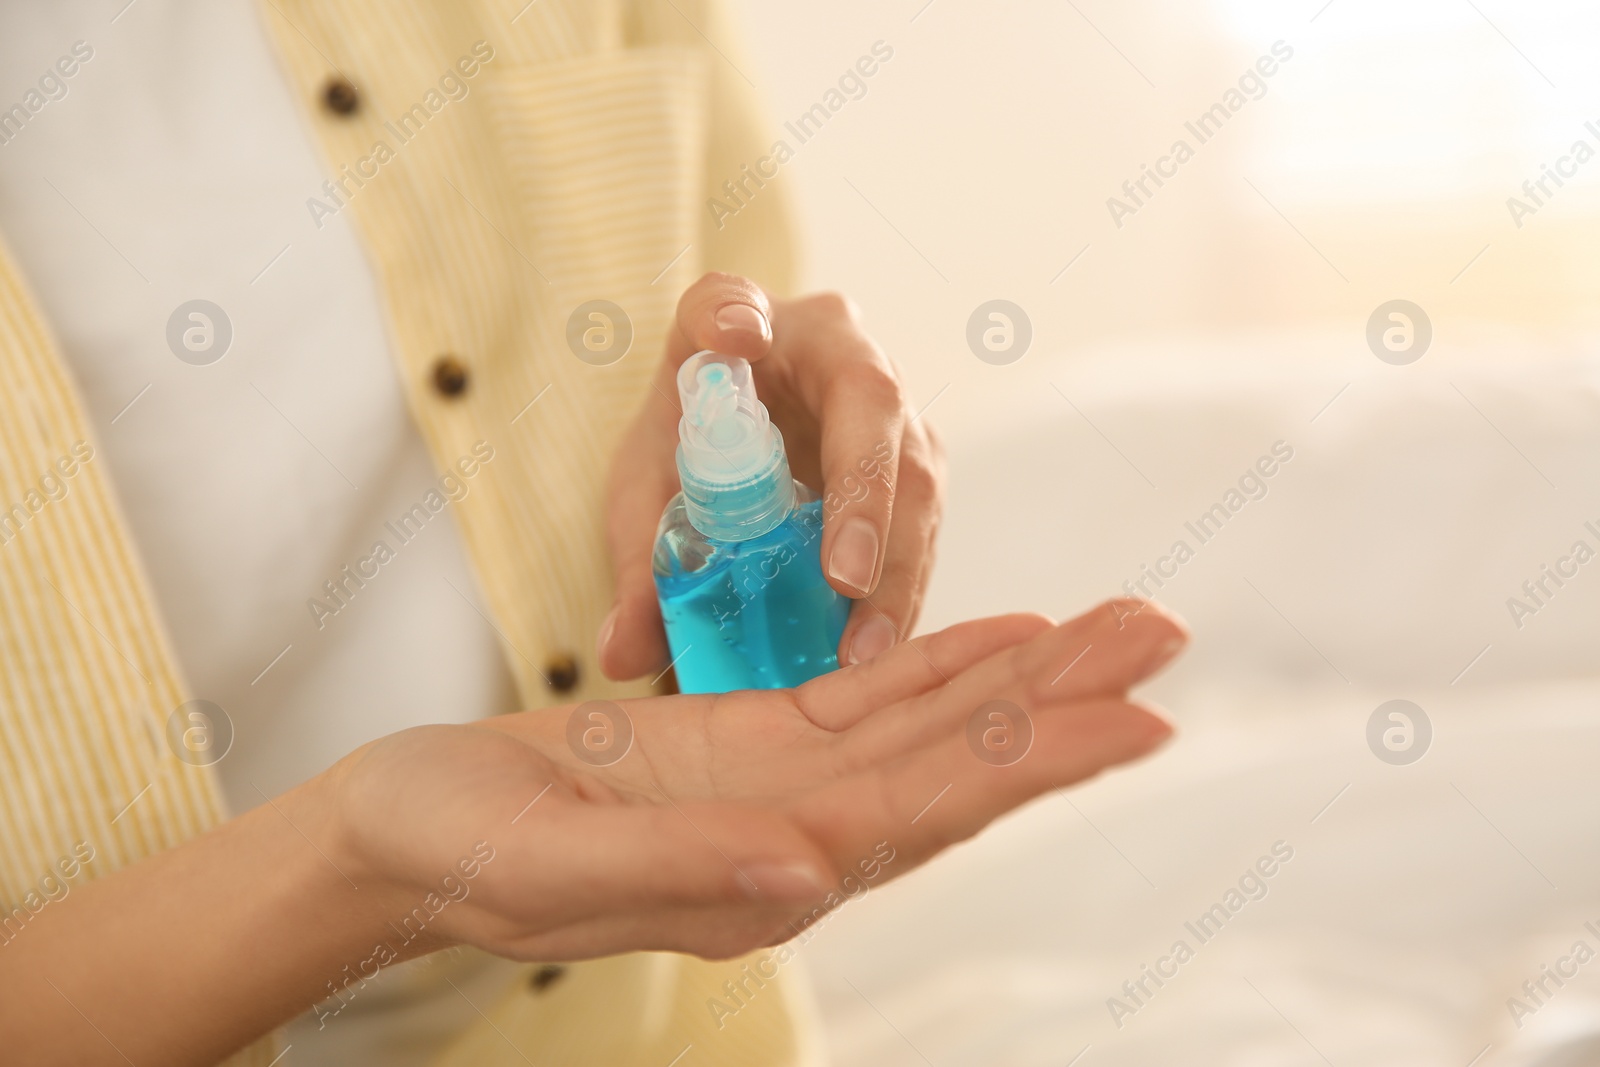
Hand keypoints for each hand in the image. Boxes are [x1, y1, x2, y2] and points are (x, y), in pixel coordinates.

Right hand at [331, 600, 1184, 960]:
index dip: (1032, 762)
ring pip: (925, 721)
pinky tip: (996, 636)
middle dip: (1066, 703)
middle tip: (1164, 638)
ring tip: (1115, 625)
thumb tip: (818, 869)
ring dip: (1023, 673)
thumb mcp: (550, 869)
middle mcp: (797, 835)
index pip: (926, 811)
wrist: (398, 838)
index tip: (1139, 722)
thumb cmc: (454, 857)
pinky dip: (935, 662)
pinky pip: (863, 695)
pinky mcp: (747, 739)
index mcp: (763, 876)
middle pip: (955, 761)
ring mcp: (778, 785)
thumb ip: (683, 872)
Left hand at [599, 272, 943, 679]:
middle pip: (868, 400)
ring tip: (865, 648)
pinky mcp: (919, 458)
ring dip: (899, 563)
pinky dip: (905, 587)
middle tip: (844, 580)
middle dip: (864, 495)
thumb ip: (638, 568)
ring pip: (916, 469)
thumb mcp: (649, 498)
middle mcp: (831, 345)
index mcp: (739, 322)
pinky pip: (926, 520)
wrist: (742, 445)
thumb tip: (621, 654)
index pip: (728, 300)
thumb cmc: (692, 448)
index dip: (732, 314)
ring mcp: (889, 400)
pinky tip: (880, 646)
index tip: (735, 335)